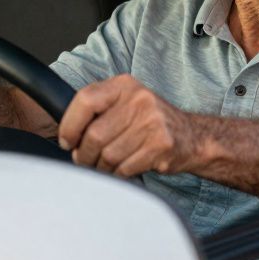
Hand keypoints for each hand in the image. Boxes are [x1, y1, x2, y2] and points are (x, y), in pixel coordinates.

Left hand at [58, 75, 201, 176]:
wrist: (192, 137)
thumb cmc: (151, 122)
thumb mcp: (126, 103)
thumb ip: (98, 110)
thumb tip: (66, 135)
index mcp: (125, 85)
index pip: (85, 100)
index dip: (70, 126)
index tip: (67, 141)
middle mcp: (139, 99)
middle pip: (94, 135)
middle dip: (84, 155)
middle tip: (86, 160)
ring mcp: (152, 122)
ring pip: (108, 155)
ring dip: (102, 167)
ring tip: (107, 165)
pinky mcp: (161, 145)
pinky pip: (124, 168)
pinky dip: (119, 174)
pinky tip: (125, 167)